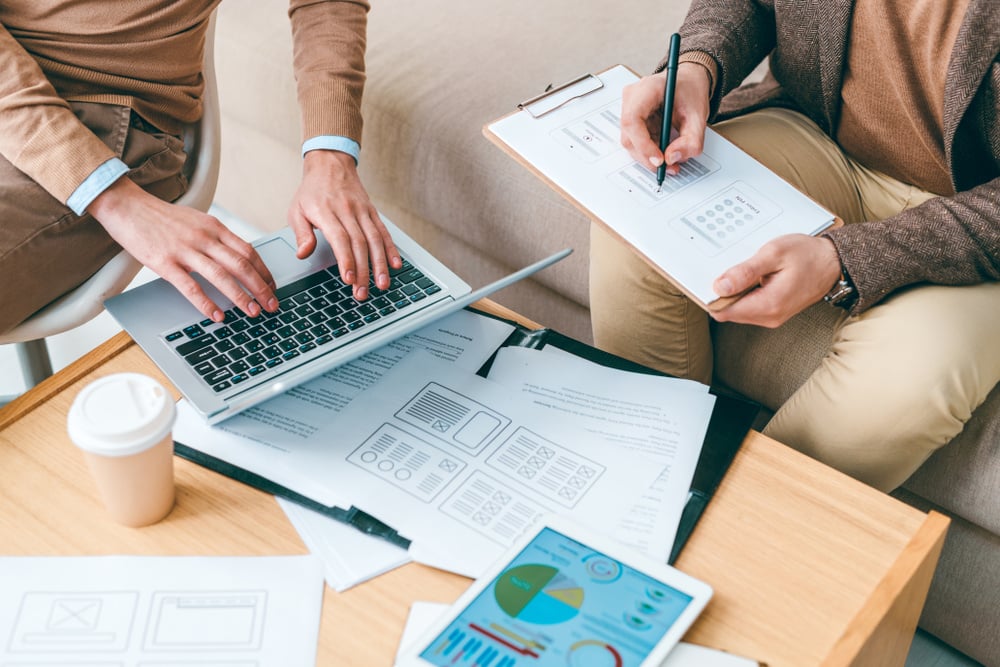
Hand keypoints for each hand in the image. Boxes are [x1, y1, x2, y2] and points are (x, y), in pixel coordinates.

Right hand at [89, 177, 276, 321]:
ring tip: (253, 312)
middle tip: (272, 305)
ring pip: (221, 276)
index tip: (273, 287)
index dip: (264, 271)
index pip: (248, 251)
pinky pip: (190, 287)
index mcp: (214, 227)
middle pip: (241, 265)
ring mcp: (185, 250)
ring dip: (241, 297)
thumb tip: (238, 256)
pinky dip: (206, 303)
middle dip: (261, 287)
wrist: (127, 206)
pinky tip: (217, 315)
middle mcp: (204, 237)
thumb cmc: (162, 217)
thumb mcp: (197, 220)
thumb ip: (217, 237)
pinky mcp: (165, 262)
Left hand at [288, 150, 400, 299]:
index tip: (349, 279)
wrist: (330, 164)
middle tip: (362, 293)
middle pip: (359, 244)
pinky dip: (391, 249)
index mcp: (327, 212)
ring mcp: (363, 211)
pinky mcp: (372, 213)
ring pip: (375, 240)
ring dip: (380, 264)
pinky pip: (384, 232)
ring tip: (382, 284)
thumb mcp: (296, 210)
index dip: (346, 260)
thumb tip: (303, 253)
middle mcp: (347, 211)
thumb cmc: (311, 191)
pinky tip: (396, 265)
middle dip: (363, 270)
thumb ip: (301, 233)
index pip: (340, 238)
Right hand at [620, 62, 710, 176]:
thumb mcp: (698, 115)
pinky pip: (636, 141)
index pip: (632, 120)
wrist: (688, 81)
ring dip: (649, 156)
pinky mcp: (632, 119)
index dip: (643, 144)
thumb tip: (672, 158)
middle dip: (648, 156)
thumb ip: (691, 140)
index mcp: (647, 88)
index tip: (659, 159)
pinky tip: (664, 152)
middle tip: (667, 166)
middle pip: (629, 135)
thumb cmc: (690, 90)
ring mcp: (629, 108)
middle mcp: (632, 98)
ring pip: (631, 142)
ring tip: (669, 162)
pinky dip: (650, 151)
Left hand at [710, 234, 842, 326]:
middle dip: (724, 292)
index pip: (723, 311)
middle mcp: (769, 317)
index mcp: (768, 305)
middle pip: (728, 311)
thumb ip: (746, 271)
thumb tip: (720, 287)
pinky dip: (745, 293)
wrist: (834, 263)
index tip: (710, 278)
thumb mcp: (774, 254)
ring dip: (735, 292)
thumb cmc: (807, 255)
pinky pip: (749, 307)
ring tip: (747, 270)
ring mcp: (772, 317)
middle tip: (731, 268)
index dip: (712, 295)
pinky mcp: (773, 313)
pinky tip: (754, 276)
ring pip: (738, 310)